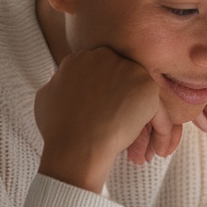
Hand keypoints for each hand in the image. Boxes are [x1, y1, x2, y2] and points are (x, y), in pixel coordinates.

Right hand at [35, 48, 180, 192]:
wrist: (76, 145)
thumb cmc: (58, 129)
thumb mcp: (46, 97)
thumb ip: (58, 83)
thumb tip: (61, 80)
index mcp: (79, 57)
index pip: (99, 71)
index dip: (104, 96)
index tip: (105, 116)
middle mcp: (104, 56)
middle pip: (122, 77)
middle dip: (125, 102)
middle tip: (125, 128)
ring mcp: (127, 68)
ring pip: (141, 93)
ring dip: (144, 118)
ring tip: (144, 148)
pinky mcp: (147, 85)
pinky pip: (158, 108)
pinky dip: (161, 129)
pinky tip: (158, 150)